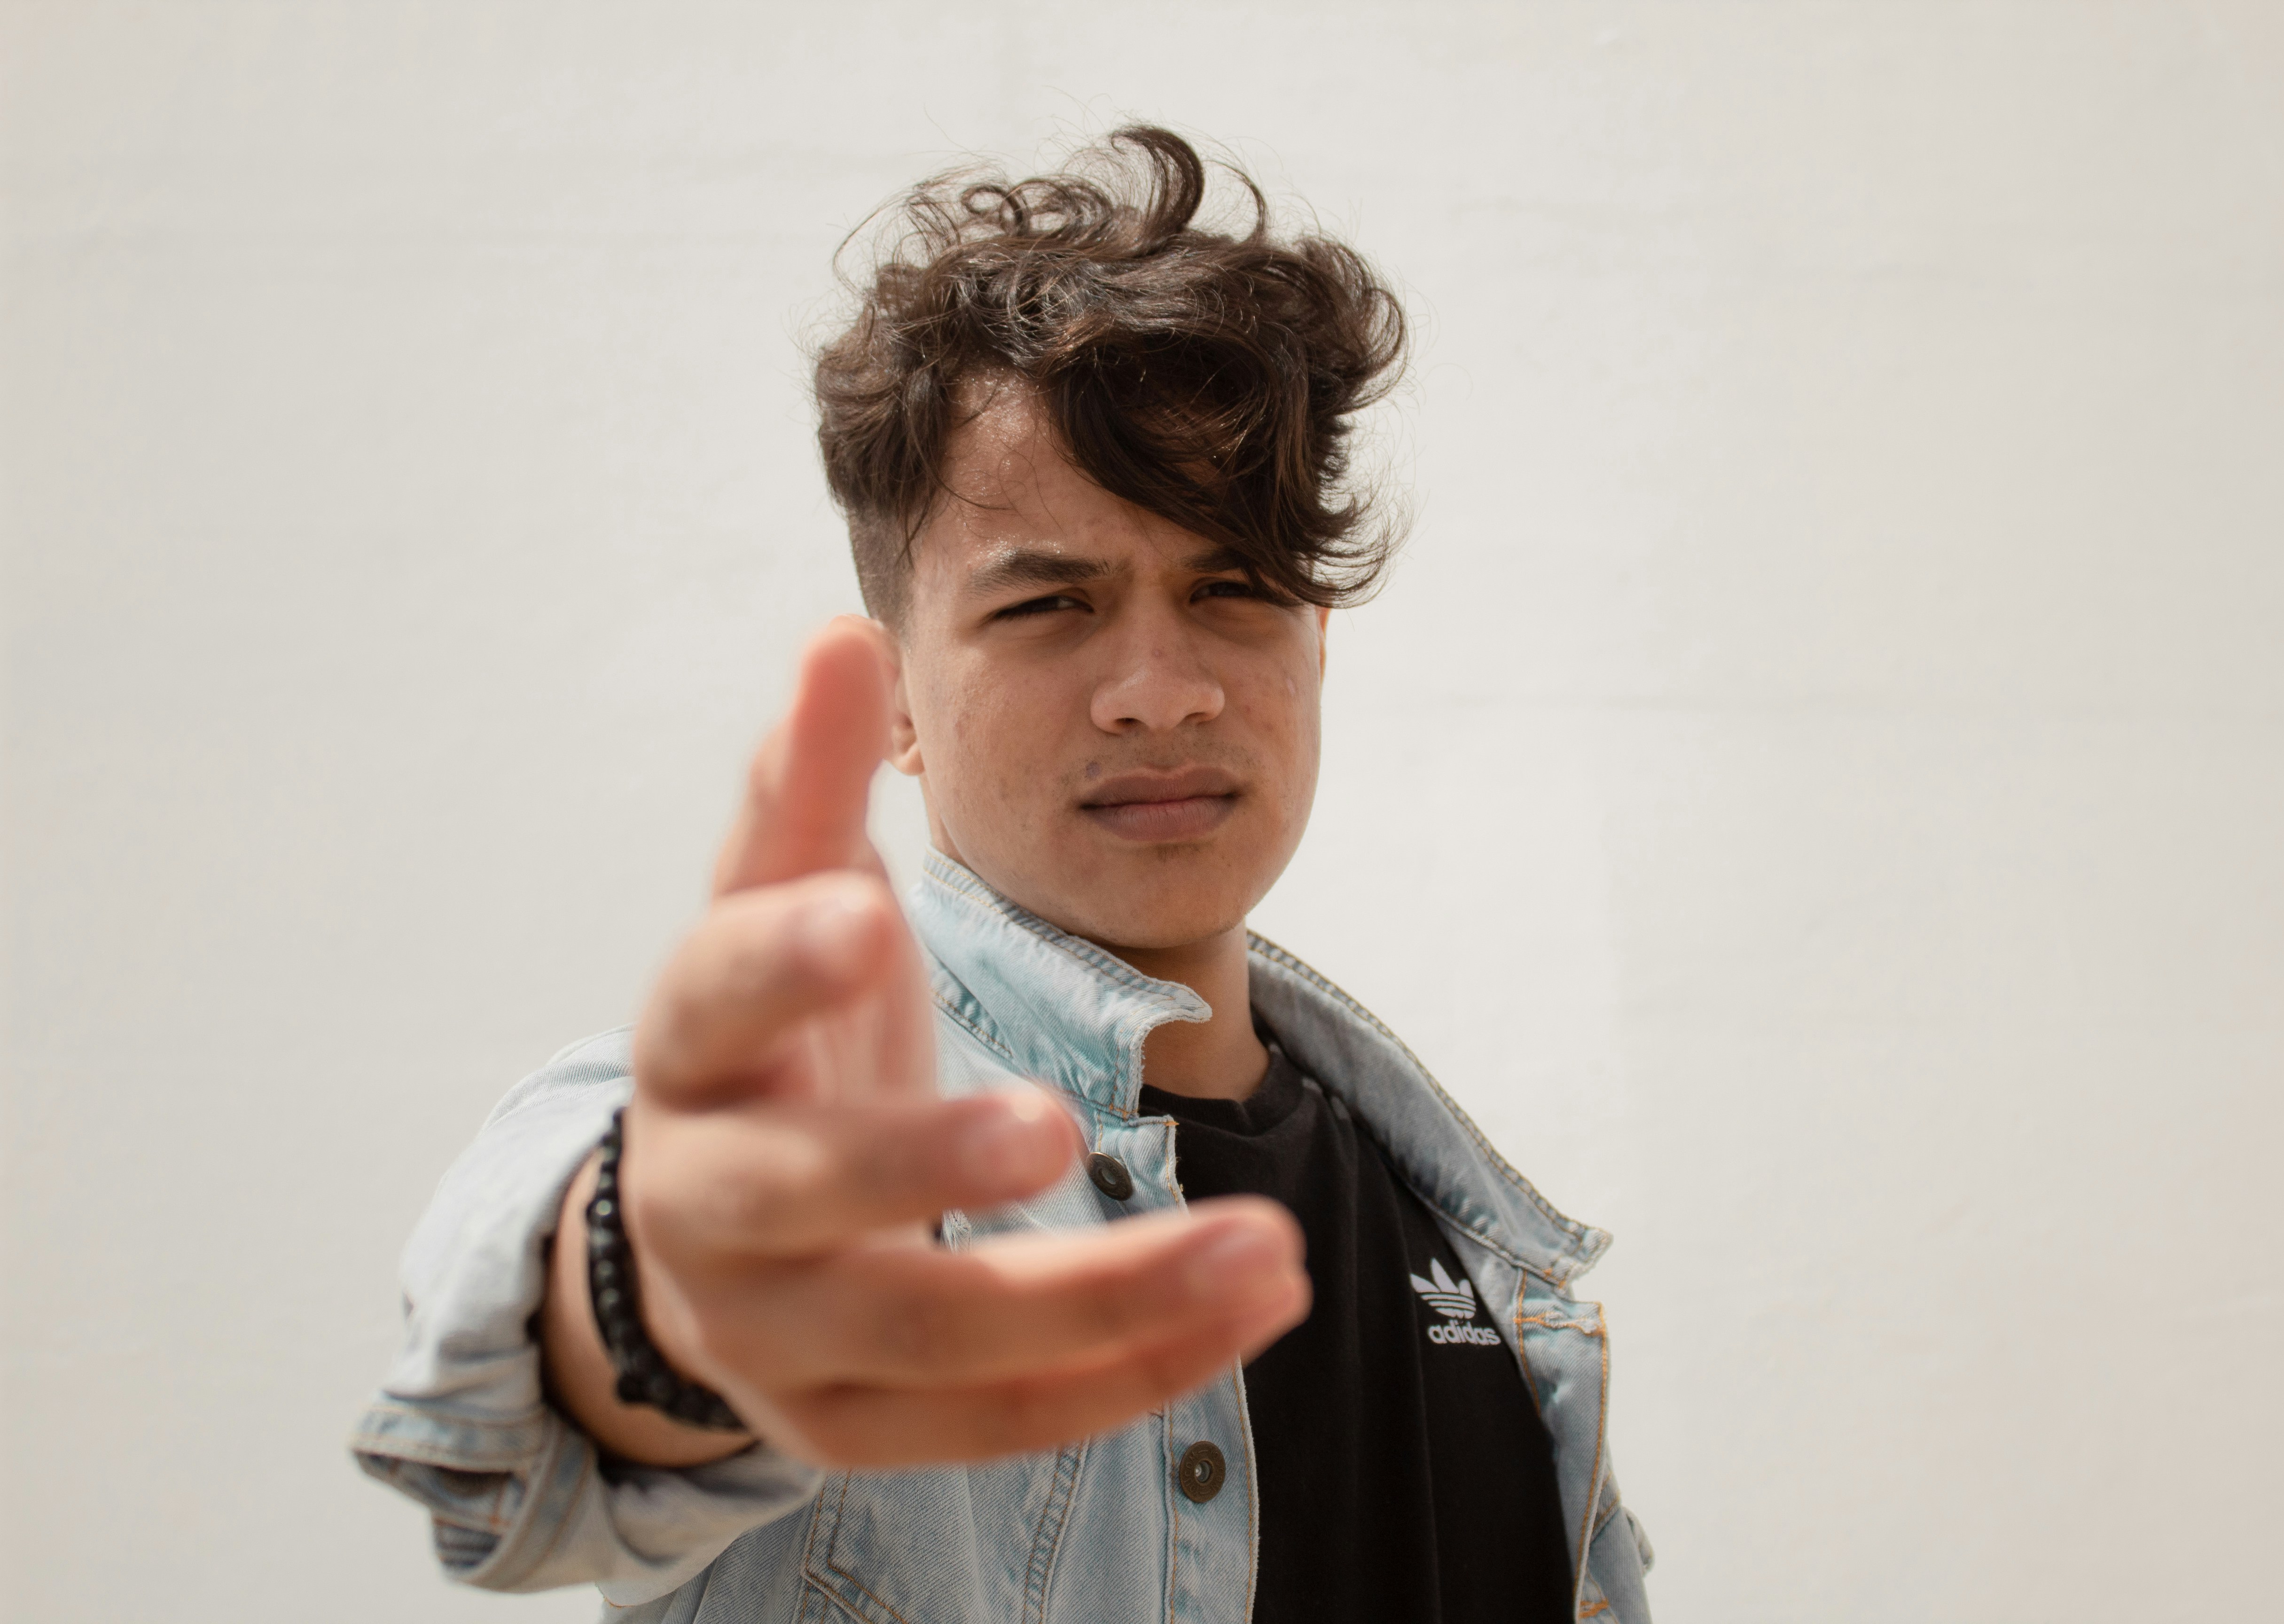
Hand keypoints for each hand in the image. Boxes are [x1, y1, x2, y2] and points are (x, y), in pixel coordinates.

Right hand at [541, 618, 1308, 1468]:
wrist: (711, 1232)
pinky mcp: (848, 1427)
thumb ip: (808, 782)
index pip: (710, 998)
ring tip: (1263, 1250)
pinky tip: (1250, 1310)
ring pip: (928, 1334)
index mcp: (686, 1051)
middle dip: (921, 1162)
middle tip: (1054, 1125)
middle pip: (802, 1197)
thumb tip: (842, 632)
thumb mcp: (777, 906)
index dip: (780, 961)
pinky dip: (1131, 1370)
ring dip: (1104, 1296)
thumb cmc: (768, 1042)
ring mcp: (772, 1332)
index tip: (872, 911)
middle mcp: (706, 1204)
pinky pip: (996, 1421)